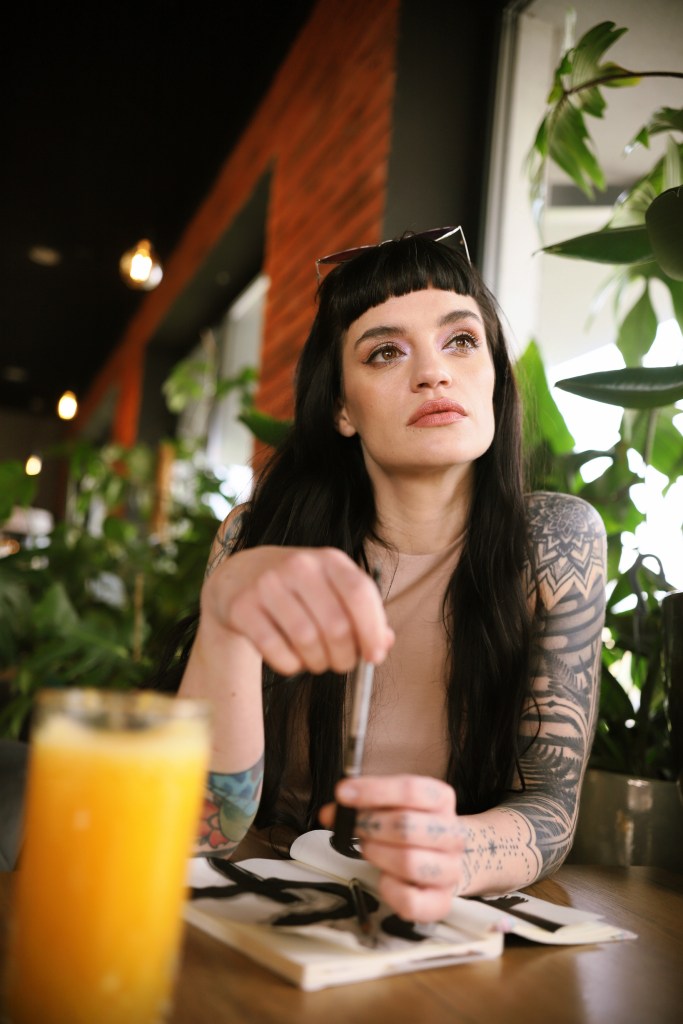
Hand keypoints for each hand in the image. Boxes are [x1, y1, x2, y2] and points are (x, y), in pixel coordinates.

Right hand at [200, 546, 393, 676]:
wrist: (239, 575)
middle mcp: (298, 566)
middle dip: (345, 656)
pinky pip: (275, 650)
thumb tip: (383, 645)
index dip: (372, 630)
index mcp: (329, 559)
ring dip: (318, 663)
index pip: (359, 593)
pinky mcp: (242, 607)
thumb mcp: (332, 589)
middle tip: (342, 664)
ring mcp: (267, 585)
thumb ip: (361, 614)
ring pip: (306, 640)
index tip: (375, 656)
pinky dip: (290, 665)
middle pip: (336, 625)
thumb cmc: (298, 588)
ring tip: (318, 662)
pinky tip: (293, 660)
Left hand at [319, 774, 467, 922]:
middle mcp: (452, 834)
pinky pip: (410, 900)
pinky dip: (388, 889)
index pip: (411, 790)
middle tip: (355, 826)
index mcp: (442, 800)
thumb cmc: (410, 829)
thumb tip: (331, 813)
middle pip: (408, 826)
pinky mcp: (440, 902)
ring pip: (409, 862)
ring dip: (377, 853)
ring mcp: (449, 869)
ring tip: (369, 849)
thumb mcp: (391, 806)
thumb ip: (362, 804)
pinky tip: (384, 876)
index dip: (373, 791)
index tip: (343, 793)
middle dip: (371, 825)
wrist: (441, 859)